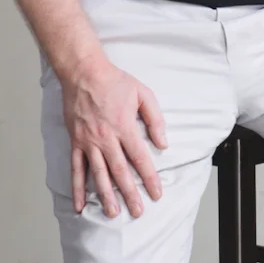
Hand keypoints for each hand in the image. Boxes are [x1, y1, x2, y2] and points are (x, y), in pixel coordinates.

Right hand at [62, 56, 166, 218]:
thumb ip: (155, 119)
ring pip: (99, 175)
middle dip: (130, 193)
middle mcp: (106, 139)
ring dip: (106, 196)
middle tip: (138, 211)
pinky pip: (76, 169)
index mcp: (125, 127)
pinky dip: (77, 188)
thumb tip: (163, 143)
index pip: (140, 158)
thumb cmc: (116, 82)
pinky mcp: (76, 142)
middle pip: (120, 172)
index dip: (149, 177)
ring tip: (113, 213)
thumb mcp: (143, 94)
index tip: (156, 192)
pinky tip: (80, 204)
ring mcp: (89, 142)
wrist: (85, 74)